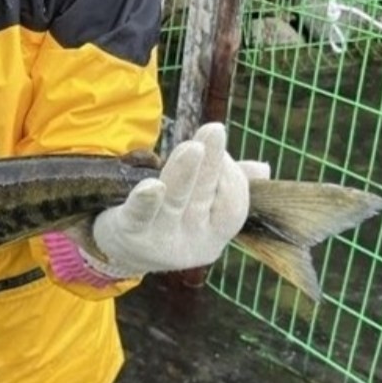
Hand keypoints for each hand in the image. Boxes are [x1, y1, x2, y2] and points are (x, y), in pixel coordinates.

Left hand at [88, 122, 269, 277]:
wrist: (120, 251)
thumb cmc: (165, 220)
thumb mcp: (197, 207)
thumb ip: (227, 186)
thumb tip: (261, 169)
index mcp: (213, 237)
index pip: (234, 208)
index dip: (232, 177)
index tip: (221, 148)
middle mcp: (190, 244)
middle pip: (205, 198)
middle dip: (210, 164)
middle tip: (213, 131)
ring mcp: (160, 241)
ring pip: (175, 201)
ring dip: (184, 173)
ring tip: (192, 147)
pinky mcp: (130, 233)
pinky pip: (139, 215)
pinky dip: (146, 199)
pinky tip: (151, 185)